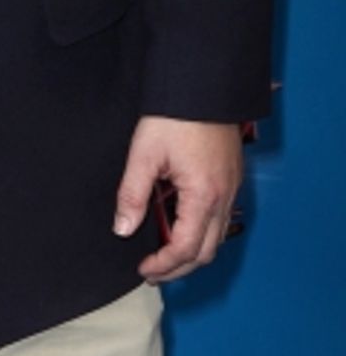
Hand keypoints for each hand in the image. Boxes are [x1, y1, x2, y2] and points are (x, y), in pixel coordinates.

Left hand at [114, 116, 242, 281]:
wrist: (203, 84)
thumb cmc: (174, 115)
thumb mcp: (144, 154)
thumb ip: (132, 195)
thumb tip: (123, 228)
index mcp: (203, 195)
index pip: (185, 248)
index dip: (164, 265)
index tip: (143, 269)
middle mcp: (224, 196)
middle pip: (206, 251)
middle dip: (179, 267)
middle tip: (152, 271)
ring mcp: (232, 187)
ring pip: (216, 236)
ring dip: (191, 251)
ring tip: (164, 252)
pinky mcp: (232, 176)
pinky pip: (221, 216)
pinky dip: (201, 230)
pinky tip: (180, 224)